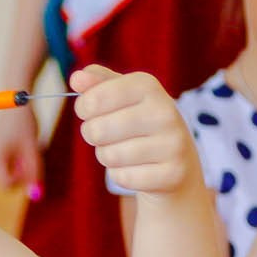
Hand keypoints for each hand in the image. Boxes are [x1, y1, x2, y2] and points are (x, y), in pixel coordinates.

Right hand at [0, 106, 42, 194]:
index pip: (6, 185)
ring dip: (22, 166)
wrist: (16, 103)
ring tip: (27, 147)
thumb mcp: (33, 149)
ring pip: (9, 173)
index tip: (30, 166)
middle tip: (32, 156)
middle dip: (22, 173)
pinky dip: (19, 160)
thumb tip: (35, 194)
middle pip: (7, 181)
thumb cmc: (24, 123)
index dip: (21, 181)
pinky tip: (23, 145)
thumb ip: (34, 172)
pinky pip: (9, 165)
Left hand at [71, 65, 198, 196]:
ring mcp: (172, 144)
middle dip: (94, 135)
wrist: (179, 160)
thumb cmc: (139, 122)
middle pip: (97, 130)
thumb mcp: (122, 96)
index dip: (83, 108)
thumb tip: (77, 78)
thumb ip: (97, 83)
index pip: (95, 98)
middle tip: (107, 134)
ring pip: (109, 156)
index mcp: (148, 86)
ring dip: (107, 156)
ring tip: (124, 150)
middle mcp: (165, 112)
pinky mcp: (173, 173)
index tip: (89, 110)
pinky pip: (123, 178)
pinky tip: (137, 167)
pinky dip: (122, 175)